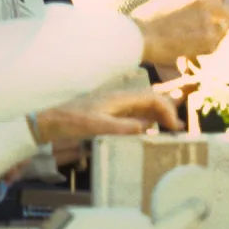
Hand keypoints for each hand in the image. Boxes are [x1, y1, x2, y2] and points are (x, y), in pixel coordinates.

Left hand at [33, 89, 183, 144]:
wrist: (50, 122)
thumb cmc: (70, 122)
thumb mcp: (95, 126)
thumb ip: (120, 127)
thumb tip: (147, 128)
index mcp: (119, 98)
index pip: (152, 98)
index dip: (167, 110)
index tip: (174, 127)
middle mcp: (121, 99)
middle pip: (152, 99)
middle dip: (168, 111)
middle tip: (178, 129)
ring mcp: (116, 106)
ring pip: (145, 106)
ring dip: (159, 115)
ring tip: (171, 128)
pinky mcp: (111, 114)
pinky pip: (135, 114)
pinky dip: (147, 121)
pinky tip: (150, 130)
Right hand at [130, 0, 228, 64]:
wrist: (137, 36)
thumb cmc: (145, 20)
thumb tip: (201, 12)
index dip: (215, 8)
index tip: (211, 17)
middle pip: (224, 10)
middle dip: (218, 22)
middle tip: (207, 33)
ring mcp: (206, 16)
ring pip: (223, 28)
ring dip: (213, 36)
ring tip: (197, 43)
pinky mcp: (207, 36)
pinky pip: (216, 43)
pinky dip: (207, 48)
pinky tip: (193, 50)